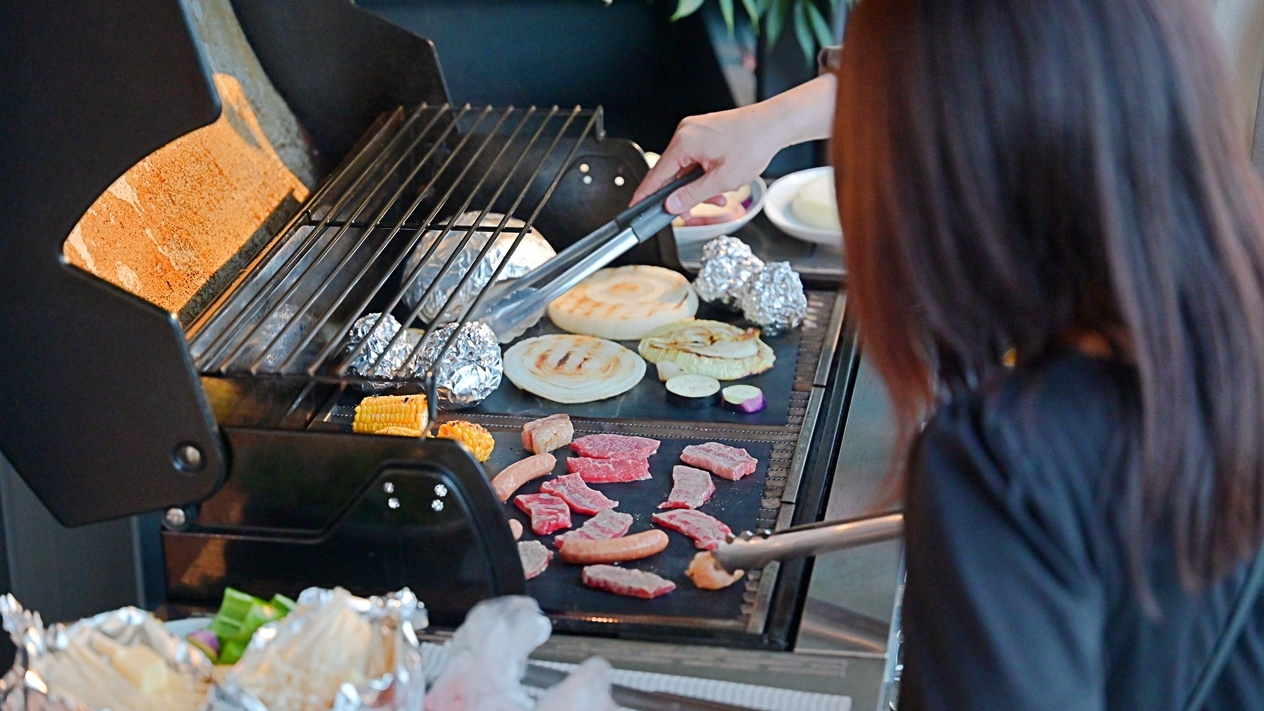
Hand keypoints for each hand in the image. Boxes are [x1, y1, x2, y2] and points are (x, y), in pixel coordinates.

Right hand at [631, 73, 838, 213]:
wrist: (775, 124)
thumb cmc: (753, 143)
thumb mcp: (722, 180)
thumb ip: (692, 195)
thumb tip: (671, 205)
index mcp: (684, 142)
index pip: (656, 174)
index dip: (646, 194)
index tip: (636, 206)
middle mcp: (685, 133)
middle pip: (672, 172)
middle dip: (683, 194)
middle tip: (691, 212)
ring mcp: (695, 131)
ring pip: (686, 167)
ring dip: (698, 186)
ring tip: (718, 196)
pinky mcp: (705, 132)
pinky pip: (696, 158)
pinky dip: (704, 174)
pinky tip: (719, 183)